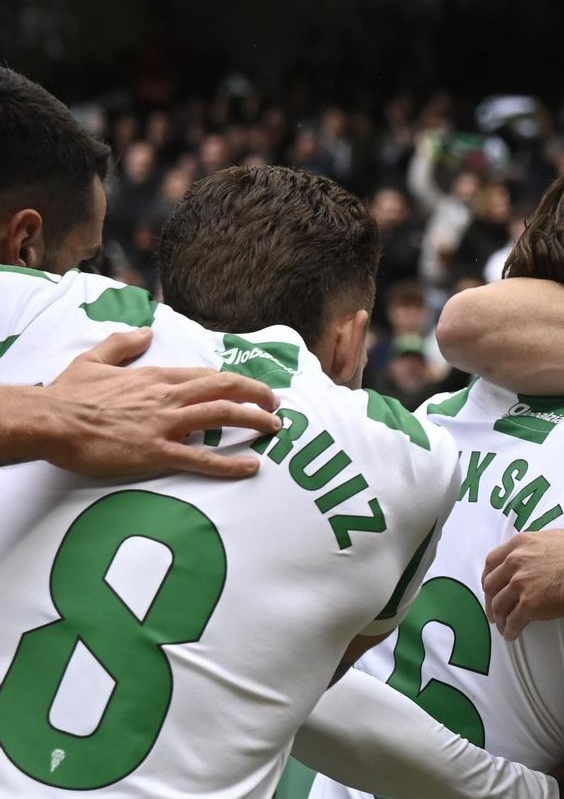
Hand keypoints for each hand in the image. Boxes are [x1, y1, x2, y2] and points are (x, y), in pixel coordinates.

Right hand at [37, 328, 281, 477]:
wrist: (51, 420)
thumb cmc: (69, 394)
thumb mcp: (95, 359)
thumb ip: (122, 343)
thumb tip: (145, 330)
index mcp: (156, 376)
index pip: (207, 375)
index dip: (235, 381)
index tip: (252, 388)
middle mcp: (168, 396)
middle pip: (225, 388)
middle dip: (257, 395)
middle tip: (276, 406)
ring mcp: (165, 424)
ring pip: (222, 416)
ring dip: (254, 421)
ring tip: (275, 428)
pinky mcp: (156, 452)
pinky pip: (201, 457)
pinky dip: (229, 463)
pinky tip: (252, 467)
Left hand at [483, 531, 563, 638]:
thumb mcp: (553, 538)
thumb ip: (534, 548)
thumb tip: (529, 559)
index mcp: (520, 543)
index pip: (491, 562)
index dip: (488, 578)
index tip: (490, 589)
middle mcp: (516, 561)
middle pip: (490, 585)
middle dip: (490, 601)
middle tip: (494, 612)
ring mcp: (522, 582)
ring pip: (499, 605)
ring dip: (499, 619)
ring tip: (504, 627)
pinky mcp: (531, 603)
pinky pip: (513, 621)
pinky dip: (510, 630)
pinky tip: (513, 635)